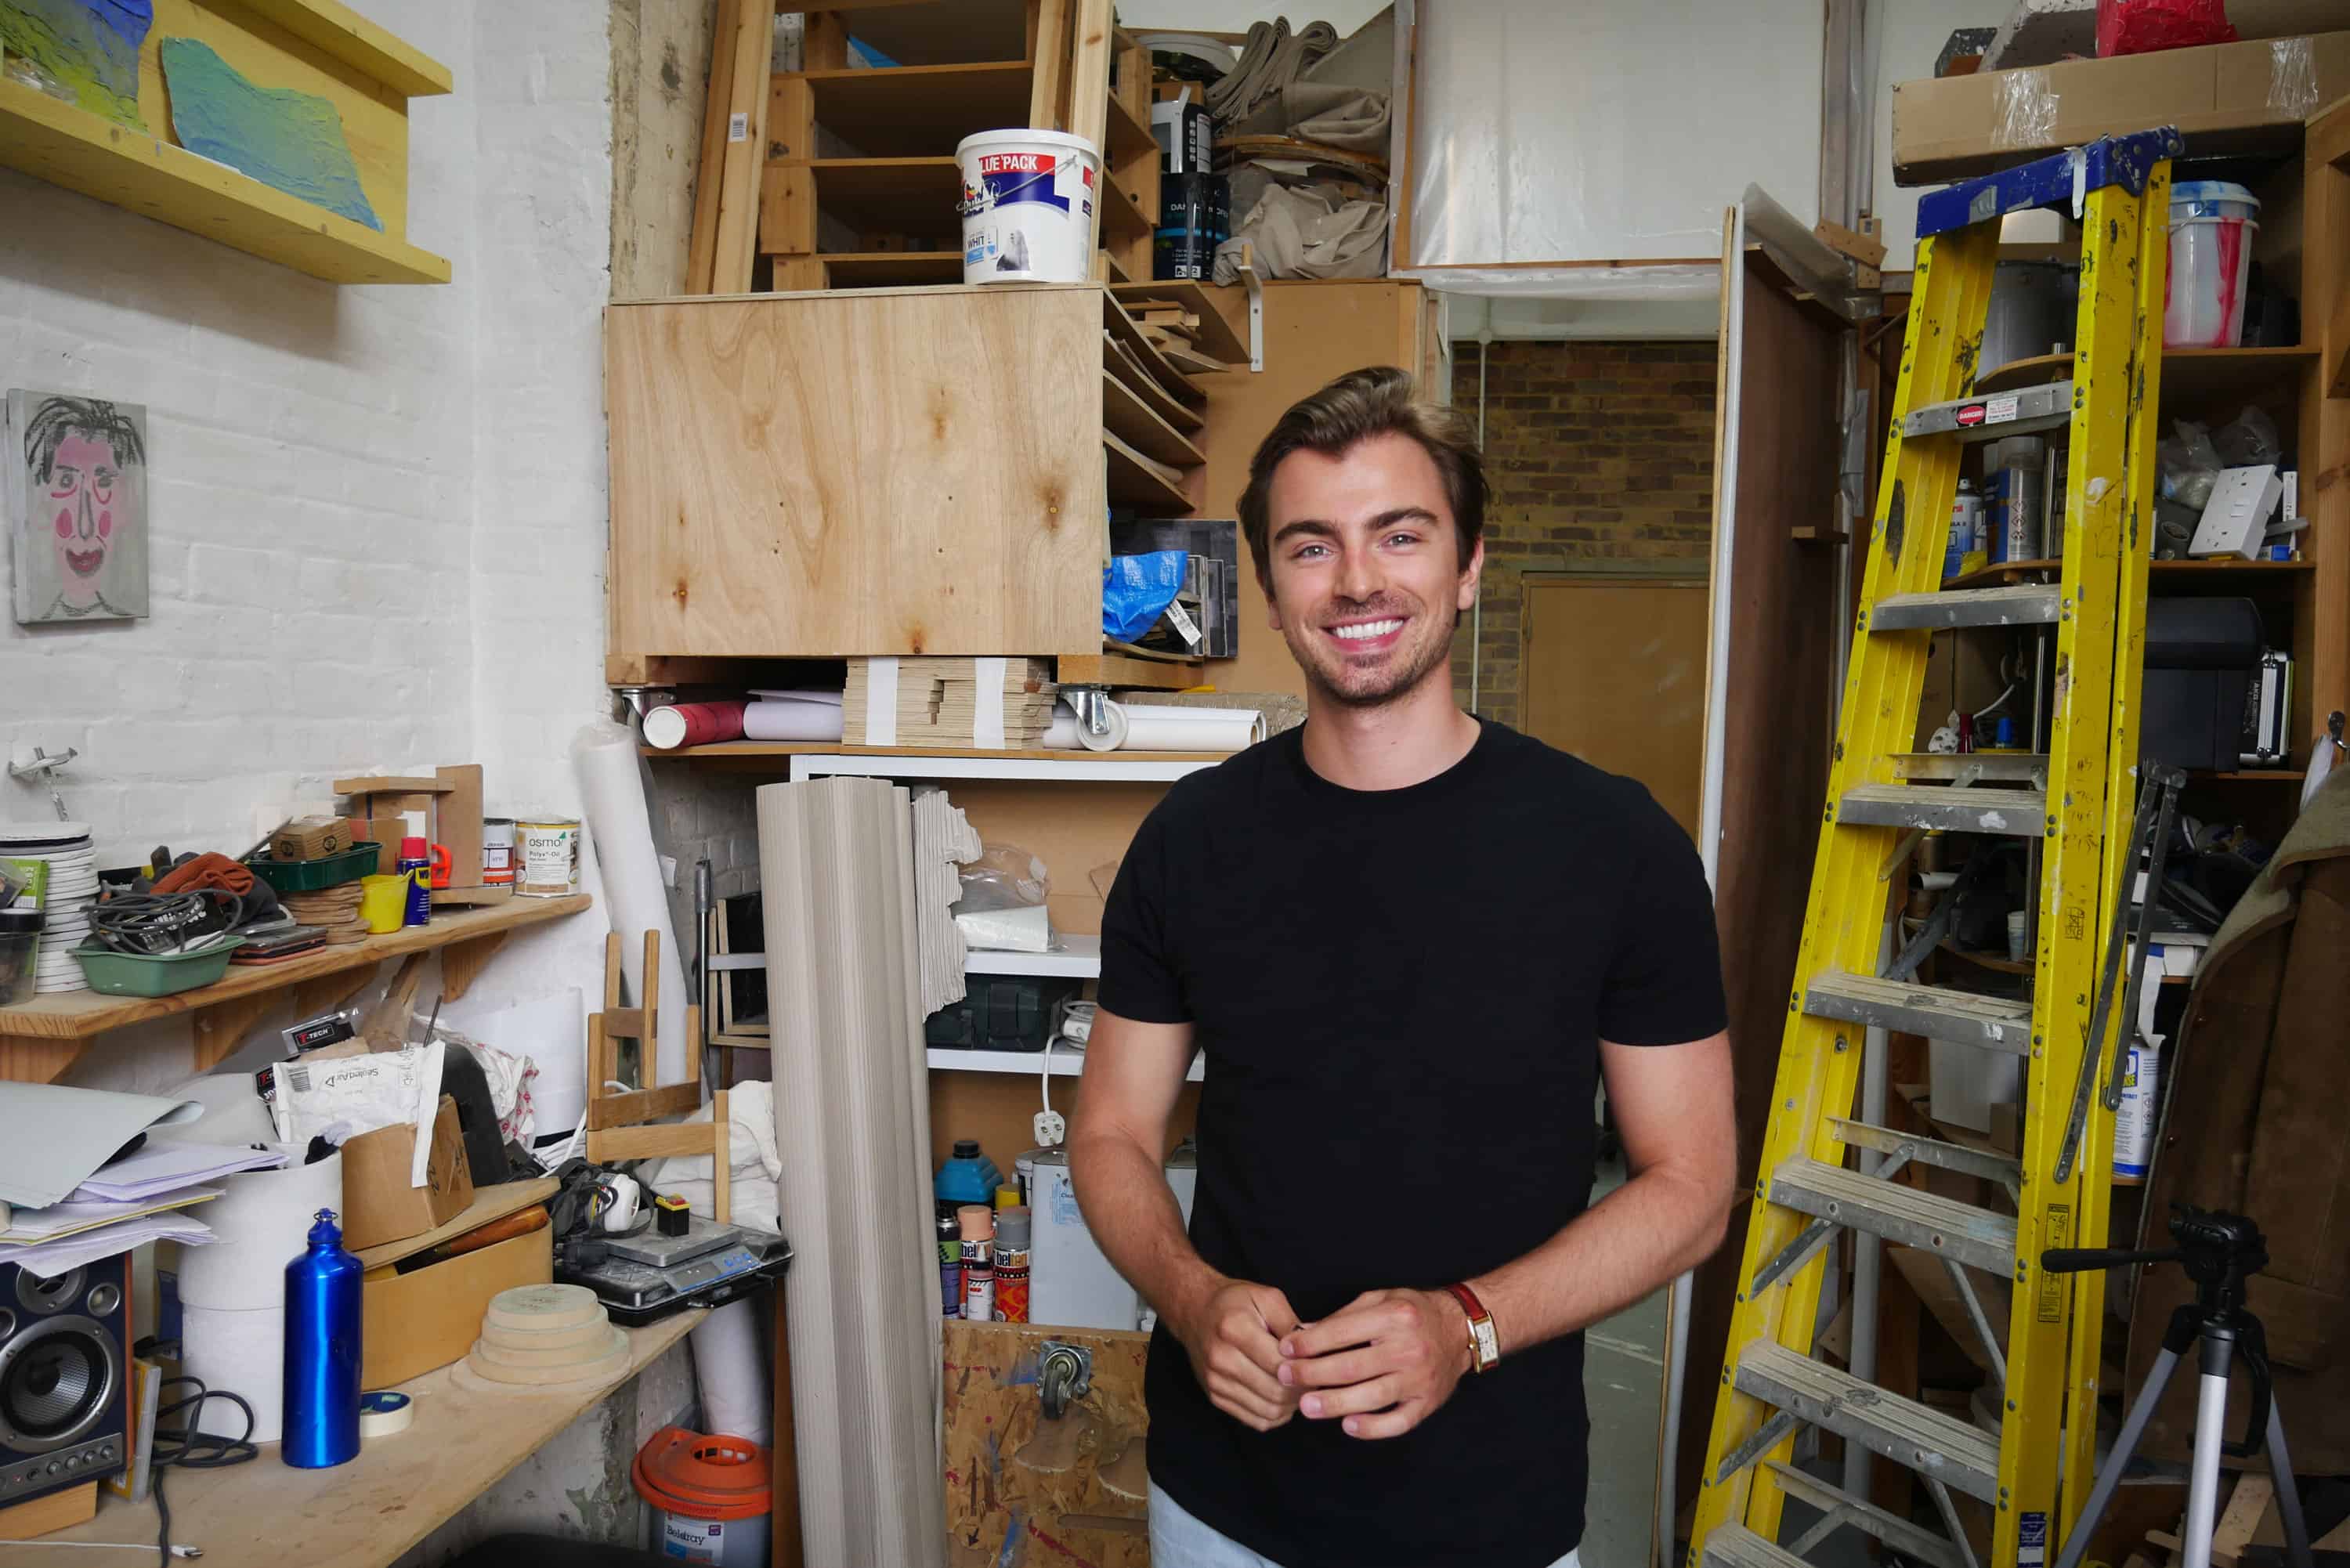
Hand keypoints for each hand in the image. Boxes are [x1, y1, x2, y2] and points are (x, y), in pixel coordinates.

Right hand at [1169, 1278, 1302, 1432]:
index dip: (1305, 1369)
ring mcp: (1215, 1381)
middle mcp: (1221, 1358)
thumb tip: (1313, 1352)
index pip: (1279, 1364)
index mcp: (1235, 1329)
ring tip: (1299, 1389)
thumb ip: (1290, 1324)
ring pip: (1268, 1411)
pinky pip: (1255, 1421)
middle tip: (1314, 1380)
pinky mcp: (1215, 1397)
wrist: (1194, 1310)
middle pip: (1275, 1392)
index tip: (1318, 1364)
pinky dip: (1275, 1416)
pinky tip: (1282, 1399)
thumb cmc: (1235, 1302)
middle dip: (1301, 1390)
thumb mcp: (1267, 1297)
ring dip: (1291, 1406)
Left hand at [1277, 1288, 1470, 1439]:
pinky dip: (1373, 1428)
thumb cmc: (1413, 1312)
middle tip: (1285, 1378)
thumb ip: (1342, 1318)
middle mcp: (1408, 1348)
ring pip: (1371, 1397)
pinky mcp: (1427, 1403)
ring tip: (1306, 1406)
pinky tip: (1348, 1426)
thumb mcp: (1380, 1299)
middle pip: (1352, 1367)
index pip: (1342, 1332)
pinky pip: (1398, 1422)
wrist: (1460, 1330)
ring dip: (1335, 1403)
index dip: (1309, 1343)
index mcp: (1393, 1317)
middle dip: (1312, 1374)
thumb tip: (1303, 1334)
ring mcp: (1419, 1379)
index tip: (1285, 1350)